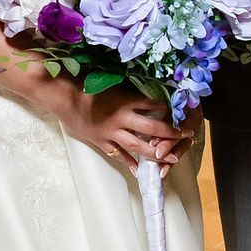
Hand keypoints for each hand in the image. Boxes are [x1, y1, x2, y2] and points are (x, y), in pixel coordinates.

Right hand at [59, 83, 188, 175]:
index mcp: (126, 100)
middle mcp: (123, 118)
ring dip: (155, 152)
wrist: (64, 96)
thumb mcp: (110, 81)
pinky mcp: (102, 141)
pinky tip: (138, 169)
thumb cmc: (85, 83)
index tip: (181, 111)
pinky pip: (118, 154)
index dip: (169, 109)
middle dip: (171, 133)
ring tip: (170, 159)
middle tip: (187, 136)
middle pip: (152, 129)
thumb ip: (127, 87)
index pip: (154, 105)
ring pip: (138, 145)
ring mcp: (112, 132)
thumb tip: (143, 83)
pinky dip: (129, 162)